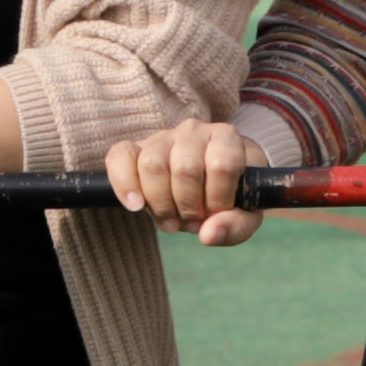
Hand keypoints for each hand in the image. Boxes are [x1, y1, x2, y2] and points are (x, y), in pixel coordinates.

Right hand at [106, 118, 263, 247]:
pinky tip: (136, 206)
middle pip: (185, 169)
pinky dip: (124, 184)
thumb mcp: (245, 214)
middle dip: (188, 206)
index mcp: (226, 139)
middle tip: (193, 221)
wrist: (209, 184)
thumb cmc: (230, 196)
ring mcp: (163, 137)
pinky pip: (120, 156)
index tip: (218, 213)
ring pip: (152, 165)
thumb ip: (235, 225)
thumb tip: (208, 234)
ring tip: (171, 220)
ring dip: (161, 204)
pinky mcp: (136, 148)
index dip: (218, 198)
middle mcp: (194, 131)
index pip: (221, 165)